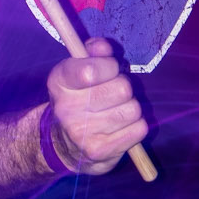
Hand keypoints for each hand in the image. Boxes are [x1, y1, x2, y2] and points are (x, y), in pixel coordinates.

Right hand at [45, 37, 148, 175]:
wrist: (65, 144)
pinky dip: (135, 126)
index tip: (109, 69)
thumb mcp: (79, 68)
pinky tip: (120, 128)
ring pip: (133, 109)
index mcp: (59, 82)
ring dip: (130, 107)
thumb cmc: (79, 97)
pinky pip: (139, 129)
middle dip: (124, 87)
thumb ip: (94, 51)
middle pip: (122, 89)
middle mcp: (66, 109)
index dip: (110, 66)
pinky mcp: (99, 152)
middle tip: (113, 93)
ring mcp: (81, 134)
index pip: (91, 71)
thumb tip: (104, 47)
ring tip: (116, 110)